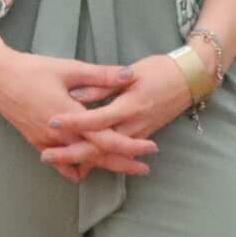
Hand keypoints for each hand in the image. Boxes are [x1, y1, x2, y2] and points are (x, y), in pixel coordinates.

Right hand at [0, 48, 144, 180]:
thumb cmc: (32, 69)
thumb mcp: (69, 68)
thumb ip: (101, 75)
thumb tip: (129, 74)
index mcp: (71, 117)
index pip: (107, 140)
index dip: (131, 146)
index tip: (151, 148)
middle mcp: (60, 135)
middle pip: (97, 158)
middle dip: (123, 164)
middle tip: (144, 168)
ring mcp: (46, 142)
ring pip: (79, 162)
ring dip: (101, 166)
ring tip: (120, 168)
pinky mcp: (35, 142)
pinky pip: (59, 162)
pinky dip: (73, 167)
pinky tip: (83, 169)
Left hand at [40, 54, 197, 173]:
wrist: (190, 80)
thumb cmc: (159, 71)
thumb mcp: (130, 73)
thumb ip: (102, 84)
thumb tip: (74, 94)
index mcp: (129, 106)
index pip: (96, 119)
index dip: (74, 122)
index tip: (51, 122)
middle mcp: (134, 125)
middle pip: (99, 146)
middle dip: (72, 153)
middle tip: (45, 156)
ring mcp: (139, 134)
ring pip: (107, 154)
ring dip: (82, 160)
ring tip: (57, 163)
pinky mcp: (141, 136)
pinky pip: (117, 153)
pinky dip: (99, 160)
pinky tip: (81, 165)